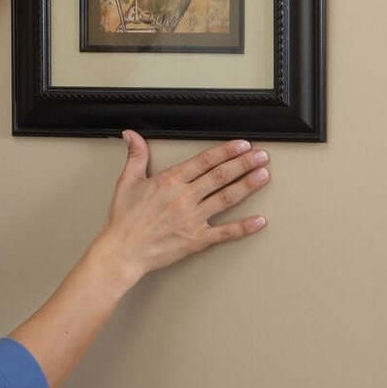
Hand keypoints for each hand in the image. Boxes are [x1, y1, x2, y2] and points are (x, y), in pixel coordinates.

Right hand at [99, 132, 268, 283]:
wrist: (122, 251)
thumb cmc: (124, 220)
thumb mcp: (127, 182)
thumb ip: (136, 156)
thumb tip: (132, 135)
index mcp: (170, 181)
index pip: (204, 161)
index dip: (226, 151)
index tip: (242, 145)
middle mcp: (184, 198)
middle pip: (221, 176)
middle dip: (244, 164)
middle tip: (262, 156)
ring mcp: (193, 219)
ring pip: (226, 198)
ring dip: (248, 186)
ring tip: (264, 176)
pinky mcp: (196, 240)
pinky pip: (225, 232)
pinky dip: (244, 227)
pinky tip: (259, 221)